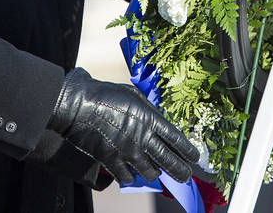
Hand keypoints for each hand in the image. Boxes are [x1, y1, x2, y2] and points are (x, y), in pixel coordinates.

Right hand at [47, 68, 199, 183]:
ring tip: (156, 171)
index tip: (194, 157)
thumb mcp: (133, 95)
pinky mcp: (111, 161)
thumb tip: (158, 121)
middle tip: (186, 175)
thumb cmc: (105, 94)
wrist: (77, 106)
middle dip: (181, 170)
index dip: (188, 151)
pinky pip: (128, 177)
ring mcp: (127, 152)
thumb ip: (148, 110)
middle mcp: (142, 138)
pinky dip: (131, 176)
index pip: (176, 140)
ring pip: (151, 173)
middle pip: (169, 161)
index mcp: (149, 119)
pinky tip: (132, 172)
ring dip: (155, 172)